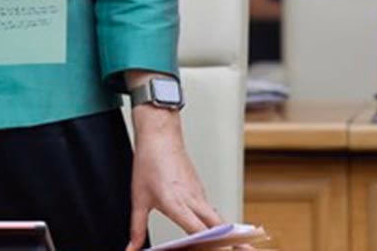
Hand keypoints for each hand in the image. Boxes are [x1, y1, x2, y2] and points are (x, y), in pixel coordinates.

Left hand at [126, 105, 222, 249]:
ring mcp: (199, 194)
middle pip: (218, 226)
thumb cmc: (149, 163)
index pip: (198, 230)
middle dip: (234, 241)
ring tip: (245, 248)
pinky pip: (213, 211)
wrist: (160, 137)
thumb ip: (137, 227)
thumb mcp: (138, 198)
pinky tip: (222, 236)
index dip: (211, 245)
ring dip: (231, 234)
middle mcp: (191, 200)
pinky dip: (220, 225)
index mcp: (175, 203)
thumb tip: (131, 247)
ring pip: (218, 218)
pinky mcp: (201, 191)